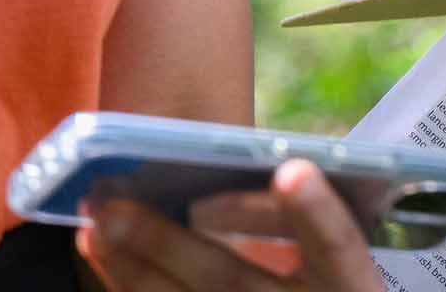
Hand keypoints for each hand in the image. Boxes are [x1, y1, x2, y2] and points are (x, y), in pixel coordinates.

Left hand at [78, 161, 381, 291]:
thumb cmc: (326, 281)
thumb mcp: (333, 259)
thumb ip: (302, 220)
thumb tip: (245, 165)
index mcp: (351, 285)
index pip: (337, 246)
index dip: (316, 212)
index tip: (291, 170)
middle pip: (233, 282)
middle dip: (168, 243)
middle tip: (113, 207)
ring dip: (132, 268)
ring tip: (94, 225)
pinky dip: (131, 287)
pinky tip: (102, 259)